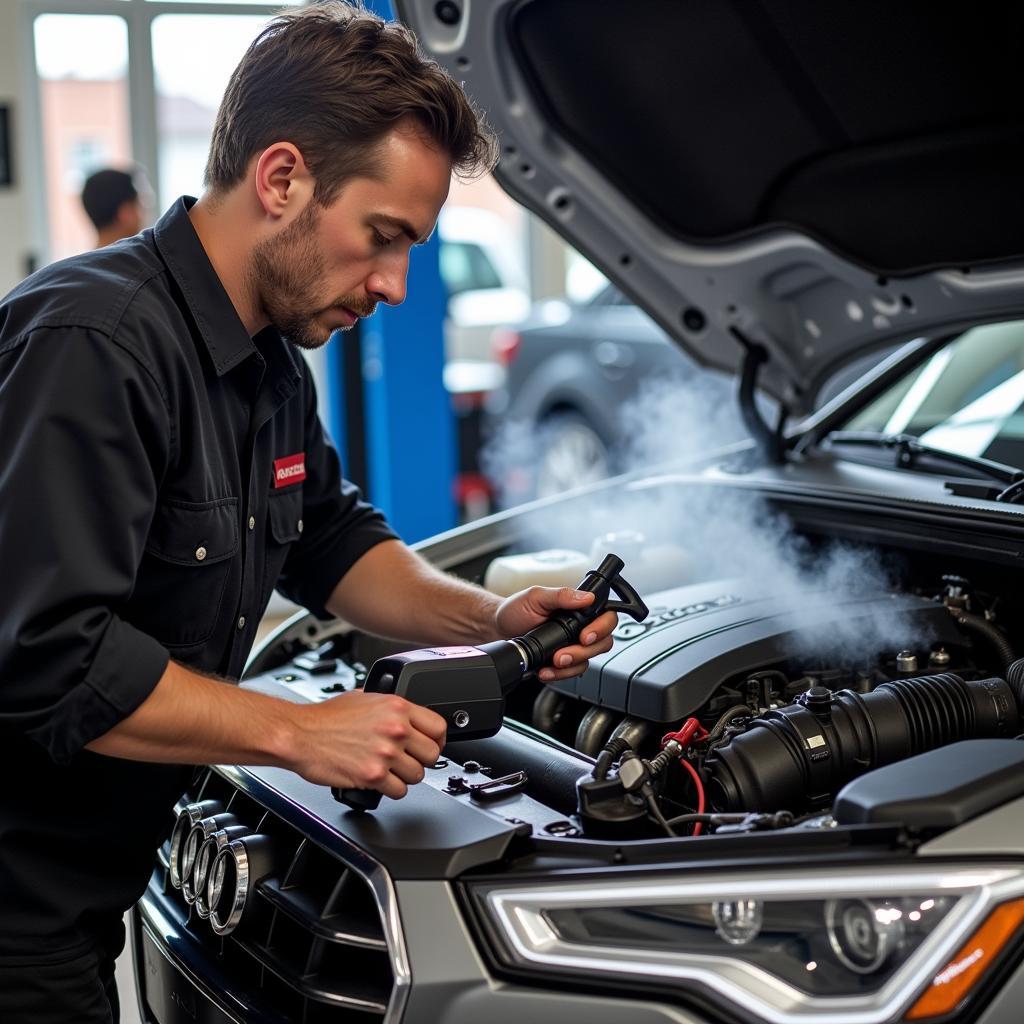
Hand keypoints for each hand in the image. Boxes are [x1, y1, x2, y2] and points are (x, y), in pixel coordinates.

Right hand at [288, 691, 446, 799]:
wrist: (300, 734)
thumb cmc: (326, 717)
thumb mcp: (364, 697)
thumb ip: (390, 707)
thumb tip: (405, 715)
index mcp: (397, 707)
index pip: (438, 727)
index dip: (437, 740)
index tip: (431, 745)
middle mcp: (396, 729)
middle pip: (432, 754)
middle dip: (421, 760)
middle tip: (407, 761)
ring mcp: (386, 753)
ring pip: (417, 776)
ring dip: (405, 777)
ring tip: (389, 771)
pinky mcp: (373, 775)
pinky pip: (399, 791)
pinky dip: (391, 790)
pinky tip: (379, 780)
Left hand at [495, 586, 617, 682]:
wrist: (497, 631)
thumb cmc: (516, 610)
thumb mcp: (536, 596)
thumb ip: (562, 595)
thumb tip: (586, 597)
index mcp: (578, 609)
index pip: (606, 617)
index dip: (601, 628)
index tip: (585, 635)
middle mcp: (579, 628)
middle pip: (602, 643)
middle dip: (584, 651)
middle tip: (564, 652)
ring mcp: (572, 646)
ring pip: (588, 660)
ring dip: (572, 664)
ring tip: (554, 661)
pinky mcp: (562, 662)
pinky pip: (572, 672)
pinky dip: (560, 674)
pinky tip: (546, 670)